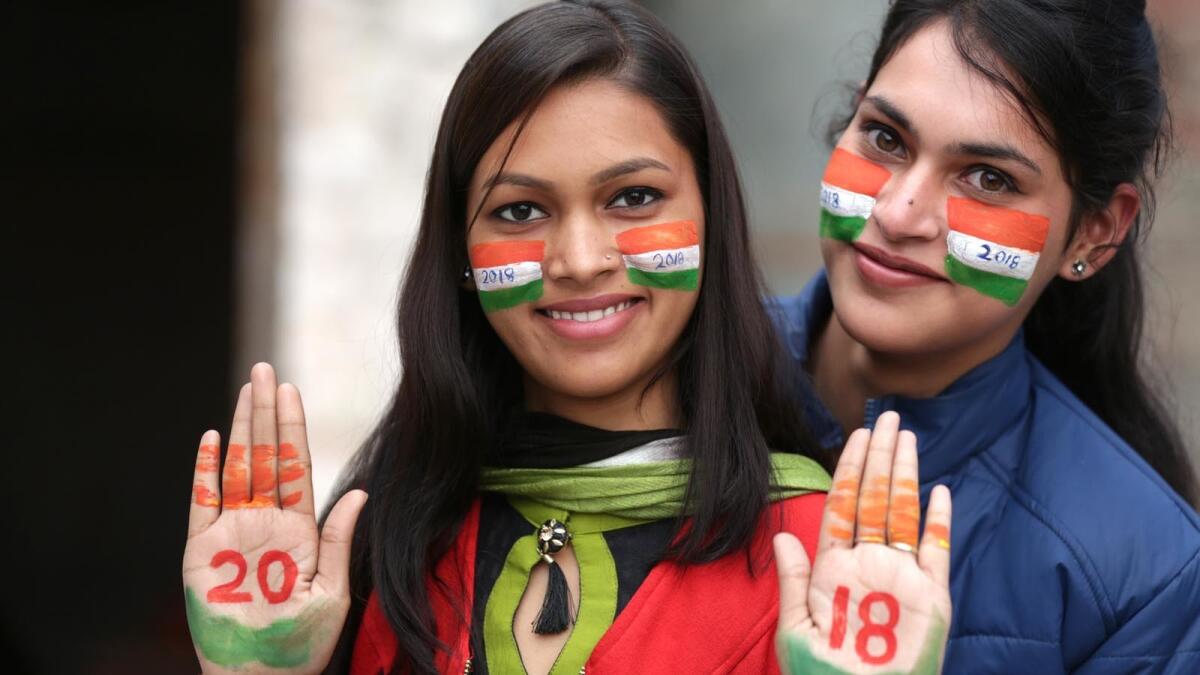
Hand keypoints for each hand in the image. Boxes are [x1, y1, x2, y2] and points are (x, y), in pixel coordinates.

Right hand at [182, 363, 367, 673]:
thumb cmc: (302, 644)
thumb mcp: (332, 591)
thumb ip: (339, 540)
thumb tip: (360, 492)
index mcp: (298, 529)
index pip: (296, 466)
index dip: (293, 427)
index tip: (291, 390)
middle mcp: (264, 523)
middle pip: (265, 456)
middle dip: (265, 412)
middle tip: (264, 370)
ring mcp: (231, 534)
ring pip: (235, 468)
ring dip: (240, 428)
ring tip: (245, 389)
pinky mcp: (200, 552)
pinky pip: (201, 502)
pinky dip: (204, 471)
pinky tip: (211, 438)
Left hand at [774, 411, 951, 673]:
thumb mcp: (796, 628)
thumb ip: (794, 579)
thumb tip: (783, 533)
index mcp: (835, 568)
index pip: (843, 505)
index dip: (849, 470)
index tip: (857, 436)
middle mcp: (869, 565)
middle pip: (875, 499)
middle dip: (880, 458)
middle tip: (888, 419)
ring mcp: (902, 578)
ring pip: (904, 514)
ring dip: (906, 475)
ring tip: (907, 439)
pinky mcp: (932, 598)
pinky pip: (936, 553)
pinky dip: (939, 523)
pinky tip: (940, 493)